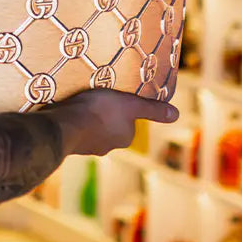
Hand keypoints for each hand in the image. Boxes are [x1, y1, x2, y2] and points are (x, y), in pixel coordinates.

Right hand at [51, 89, 178, 156]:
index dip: (122, 106)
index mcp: (124, 137)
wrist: (64, 126)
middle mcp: (108, 146)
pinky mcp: (71, 143)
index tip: (113, 94)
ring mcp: (88, 147)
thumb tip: (176, 114)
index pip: (128, 120)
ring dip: (88, 117)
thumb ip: (152, 110)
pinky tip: (69, 111)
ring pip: (92, 128)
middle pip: (110, 125)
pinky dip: (75, 121)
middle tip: (97, 96)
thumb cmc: (99, 111)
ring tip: (81, 102)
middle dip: (104, 113)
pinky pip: (77, 129)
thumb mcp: (129, 104)